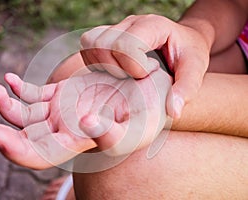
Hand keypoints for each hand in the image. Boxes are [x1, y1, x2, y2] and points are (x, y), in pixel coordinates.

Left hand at [0, 69, 170, 168]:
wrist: (150, 89)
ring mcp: (60, 112)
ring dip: (4, 106)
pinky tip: (10, 79)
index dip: (15, 150)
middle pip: (22, 141)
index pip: (39, 157)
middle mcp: (64, 131)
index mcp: (77, 143)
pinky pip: (33, 95)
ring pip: (24, 117)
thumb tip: (84, 124)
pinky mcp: (61, 94)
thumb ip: (111, 132)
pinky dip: (18, 88)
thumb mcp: (139, 124)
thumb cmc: (150, 109)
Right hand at [80, 14, 210, 117]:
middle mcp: (131, 22)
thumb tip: (172, 111)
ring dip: (101, 65)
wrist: (181, 41)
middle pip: (103, 44)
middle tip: (134, 75)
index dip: (132, 66)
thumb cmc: (188, 54)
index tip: (148, 73)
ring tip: (122, 73)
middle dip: (116, 68)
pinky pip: (87, 46)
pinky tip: (113, 70)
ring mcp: (117, 27)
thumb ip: (186, 88)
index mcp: (153, 25)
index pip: (125, 44)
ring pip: (90, 43)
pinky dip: (94, 62)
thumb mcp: (195, 70)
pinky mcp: (108, 35)